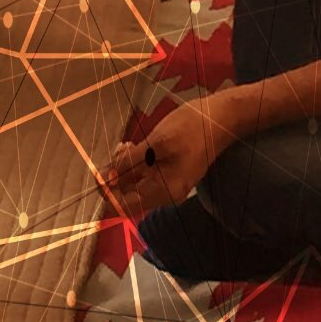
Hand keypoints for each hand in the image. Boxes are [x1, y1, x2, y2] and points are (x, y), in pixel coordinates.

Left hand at [99, 92, 244, 218]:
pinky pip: (148, 175)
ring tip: (126, 145)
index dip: (107, 191)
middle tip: (118, 149)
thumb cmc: (192, 127)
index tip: (98, 171)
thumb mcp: (156, 143)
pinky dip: (137, 164)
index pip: (124, 205)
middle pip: (130, 195)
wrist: (222, 116)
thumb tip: (106, 178)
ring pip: (138, 183)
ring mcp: (172, 184)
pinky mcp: (174, 172)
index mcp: (164, 192)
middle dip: (117, 175)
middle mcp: (168, 194)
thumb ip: (130, 163)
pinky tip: (136, 147)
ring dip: (126, 167)